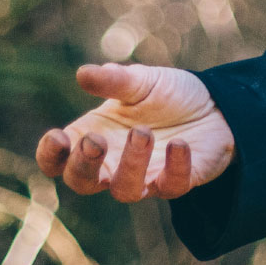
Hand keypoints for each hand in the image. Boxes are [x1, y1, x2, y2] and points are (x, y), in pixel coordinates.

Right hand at [35, 63, 234, 201]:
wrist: (215, 105)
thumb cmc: (166, 95)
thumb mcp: (141, 81)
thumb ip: (113, 80)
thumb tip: (83, 73)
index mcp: (92, 137)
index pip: (57, 160)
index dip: (50, 155)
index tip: (58, 137)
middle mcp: (112, 164)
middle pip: (81, 183)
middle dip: (83, 165)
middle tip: (95, 141)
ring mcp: (144, 178)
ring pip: (125, 191)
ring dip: (130, 165)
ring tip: (142, 133)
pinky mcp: (177, 182)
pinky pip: (171, 187)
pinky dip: (174, 168)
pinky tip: (179, 144)